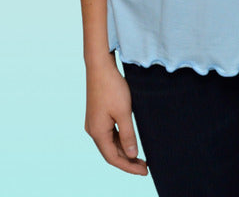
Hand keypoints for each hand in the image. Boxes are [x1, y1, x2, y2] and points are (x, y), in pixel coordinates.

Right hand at [85, 54, 147, 175]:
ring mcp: (94, 122)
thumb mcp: (124, 112)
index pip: (113, 158)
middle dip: (128, 161)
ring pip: (110, 144)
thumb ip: (128, 135)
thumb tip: (132, 154)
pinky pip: (109, 134)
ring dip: (124, 151)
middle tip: (145, 166)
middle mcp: (93, 130)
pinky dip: (120, 140)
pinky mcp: (97, 115)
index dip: (129, 167)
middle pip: (111, 153)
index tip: (145, 171)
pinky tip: (130, 141)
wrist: (100, 66)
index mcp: (97, 132)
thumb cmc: (112, 87)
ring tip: (140, 157)